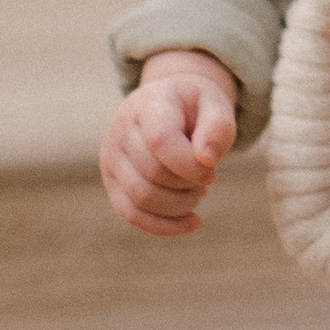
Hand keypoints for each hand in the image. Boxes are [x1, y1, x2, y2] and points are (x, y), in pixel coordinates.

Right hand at [100, 48, 236, 235]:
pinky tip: (193, 221)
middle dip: (189, 185)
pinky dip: (165, 225)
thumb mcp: (216, 105)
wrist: (170, 105)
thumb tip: (207, 160)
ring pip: (141, 198)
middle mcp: (122, 128)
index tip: (213, 172)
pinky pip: (131, 214)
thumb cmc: (197, 108)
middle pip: (153, 173)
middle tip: (208, 178)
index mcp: (149, 103)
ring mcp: (111, 157)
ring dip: (180, 205)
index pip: (160, 140)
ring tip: (197, 192)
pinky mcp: (112, 182)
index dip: (189, 165)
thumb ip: (218, 128)